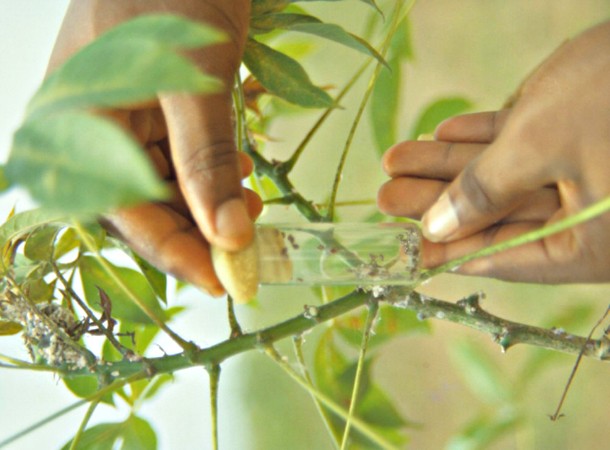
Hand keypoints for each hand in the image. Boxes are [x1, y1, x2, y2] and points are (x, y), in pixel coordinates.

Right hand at [49, 0, 261, 294]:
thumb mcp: (193, 79)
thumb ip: (205, 157)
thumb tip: (229, 236)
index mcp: (73, 124)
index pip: (121, 211)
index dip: (172, 252)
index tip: (220, 281)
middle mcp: (90, 130)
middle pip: (143, 207)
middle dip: (197, 232)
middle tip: (248, 253)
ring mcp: (122, 122)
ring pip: (165, 189)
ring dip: (210, 207)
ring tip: (253, 210)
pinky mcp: (153, 113)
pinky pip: (179, 162)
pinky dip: (212, 178)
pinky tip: (241, 178)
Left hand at [378, 20, 609, 282]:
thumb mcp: (538, 148)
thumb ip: (484, 189)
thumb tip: (436, 227)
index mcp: (588, 243)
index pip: (505, 257)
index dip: (451, 253)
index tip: (407, 251)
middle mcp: (586, 215)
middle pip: (497, 215)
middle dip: (437, 201)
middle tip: (384, 199)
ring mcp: (581, 172)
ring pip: (502, 176)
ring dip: (448, 165)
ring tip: (394, 161)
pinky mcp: (575, 132)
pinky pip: (522, 143)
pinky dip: (483, 138)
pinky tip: (442, 132)